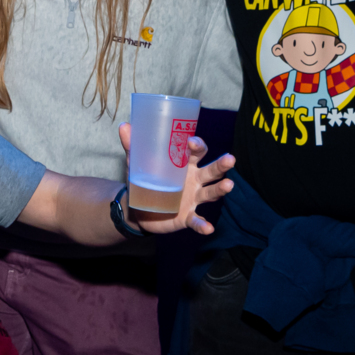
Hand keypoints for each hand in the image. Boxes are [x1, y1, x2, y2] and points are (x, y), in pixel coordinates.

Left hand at [117, 124, 233, 233]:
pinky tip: (208, 228)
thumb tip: (124, 126)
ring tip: (228, 185)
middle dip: (221, 165)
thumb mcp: (137, 163)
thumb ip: (132, 146)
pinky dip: (203, 225)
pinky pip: (197, 221)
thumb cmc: (144, 180)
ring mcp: (193, 198)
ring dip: (220, 189)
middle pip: (211, 170)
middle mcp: (194, 180)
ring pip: (210, 192)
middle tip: (230, 159)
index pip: (196, 152)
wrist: (138, 210)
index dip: (197, 146)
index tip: (192, 142)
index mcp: (185, 164)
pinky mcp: (188, 216)